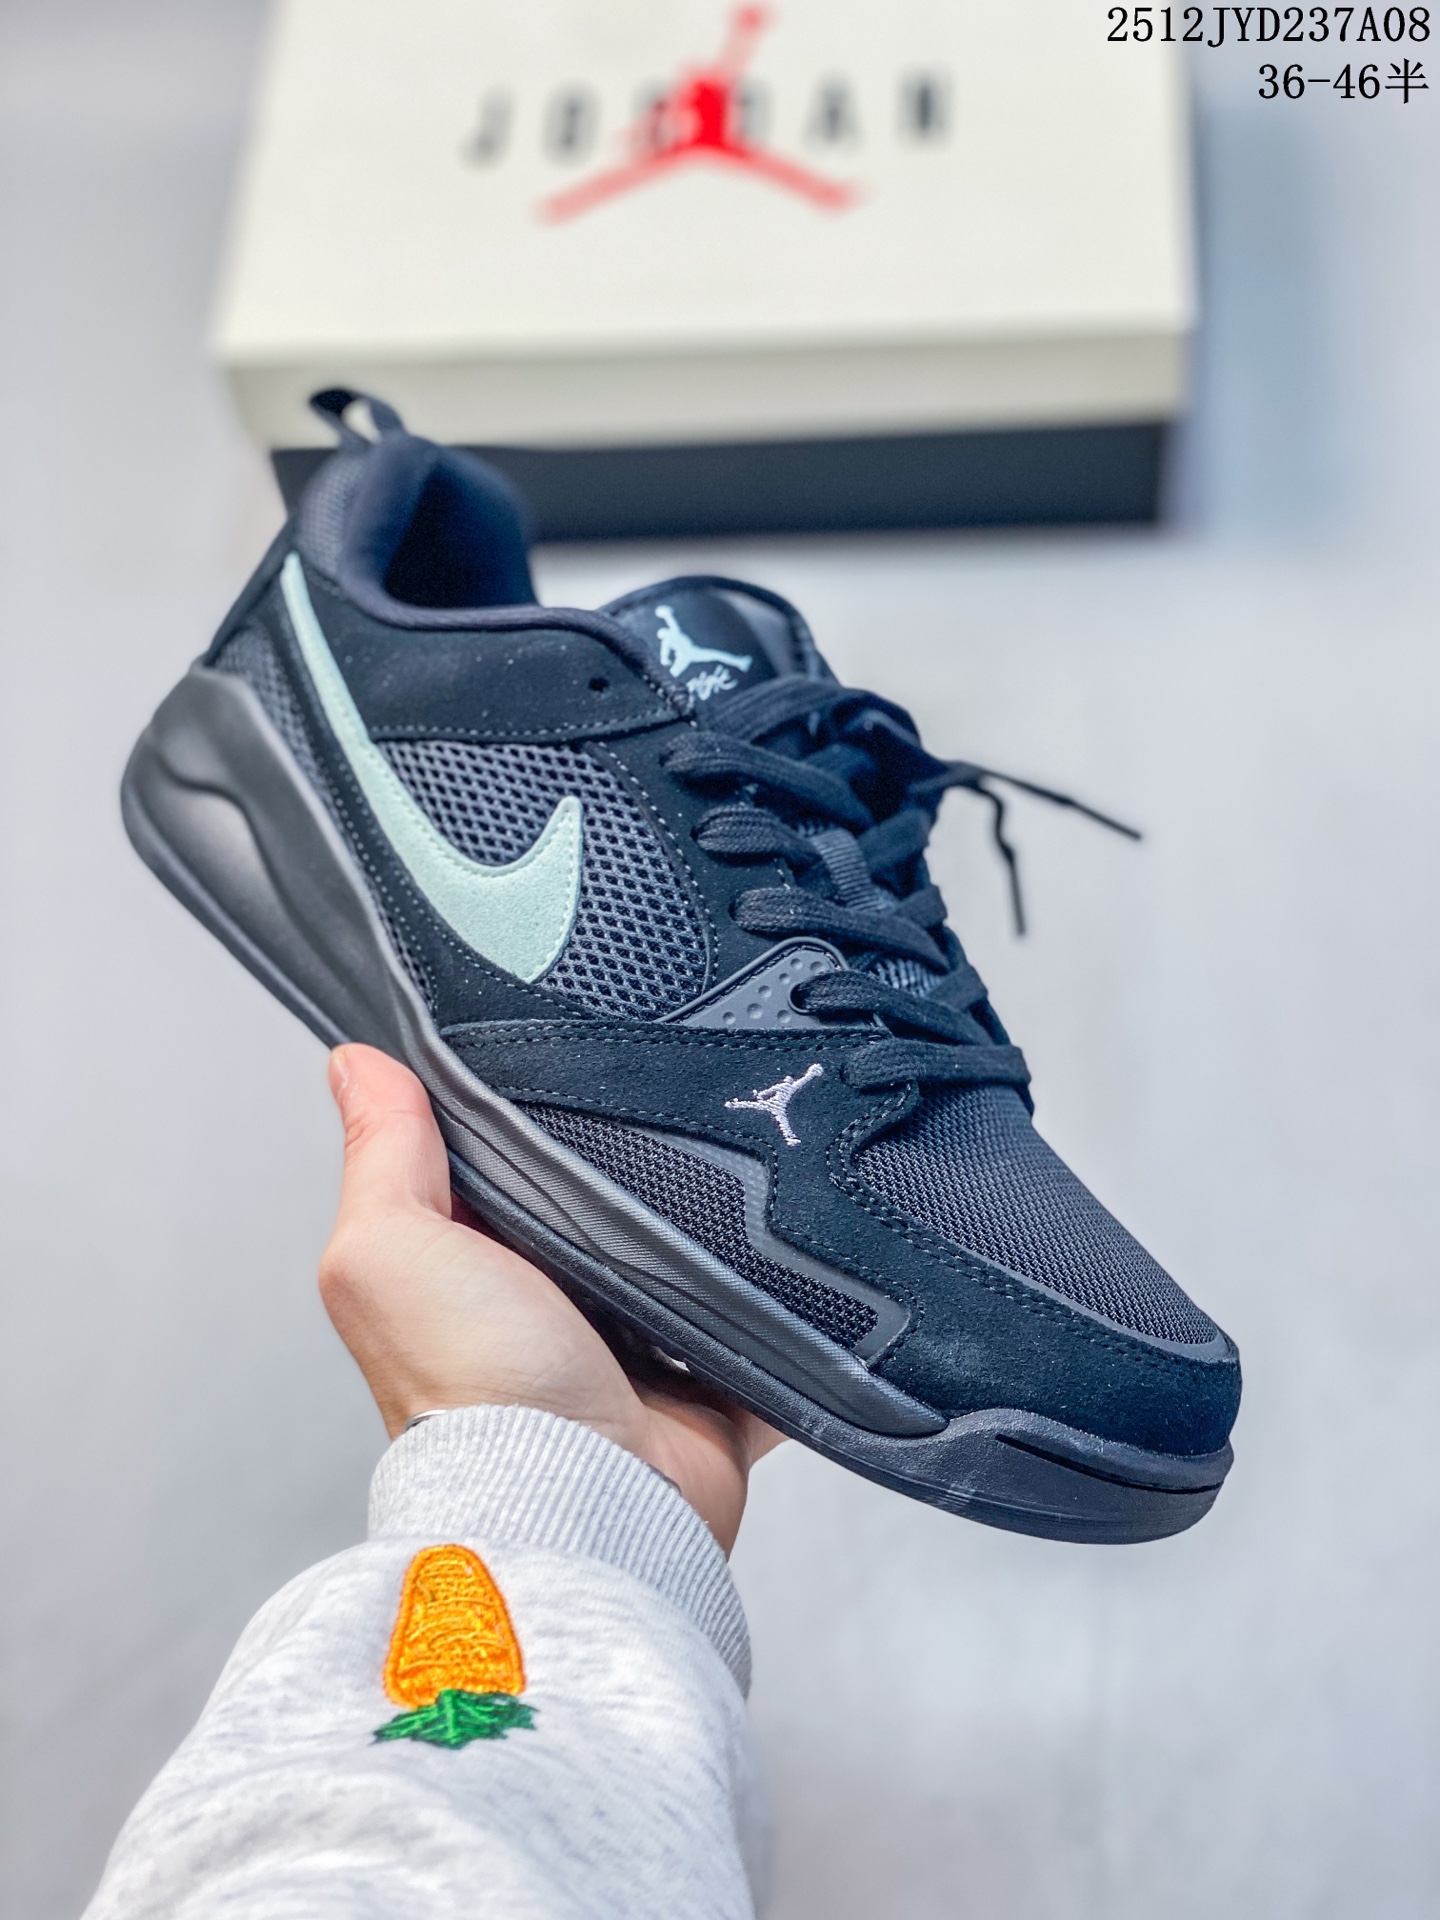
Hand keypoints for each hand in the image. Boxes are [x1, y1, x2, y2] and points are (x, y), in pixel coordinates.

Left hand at [320, 1044, 781, 1551]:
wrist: (587, 1509)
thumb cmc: (475, 1396)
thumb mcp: (391, 1251)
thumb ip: (381, 1156)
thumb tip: (355, 1063)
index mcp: (474, 1266)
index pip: (501, 1157)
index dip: (523, 1105)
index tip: (565, 1040)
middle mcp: (553, 1304)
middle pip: (607, 1196)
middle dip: (638, 1154)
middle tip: (672, 1095)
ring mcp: (639, 1344)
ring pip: (693, 1248)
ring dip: (718, 1218)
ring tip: (748, 1154)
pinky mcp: (716, 1380)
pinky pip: (769, 1320)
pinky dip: (787, 1294)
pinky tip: (801, 1243)